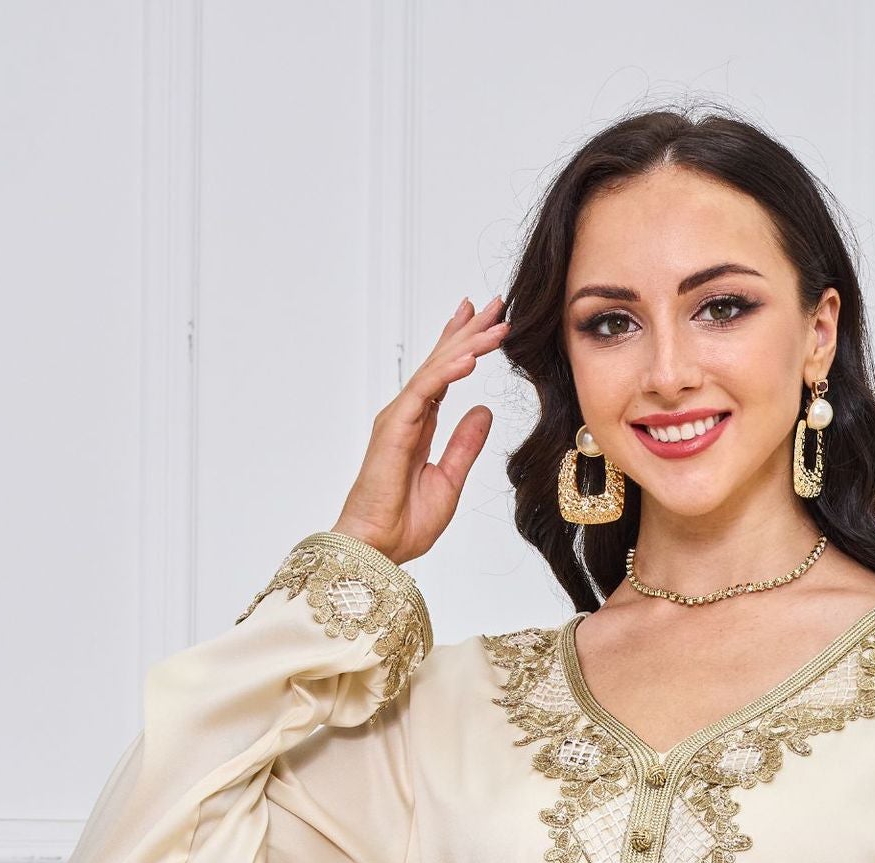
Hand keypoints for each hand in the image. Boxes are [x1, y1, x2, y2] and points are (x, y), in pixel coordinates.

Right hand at [332, 294, 509, 566]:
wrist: (379, 547)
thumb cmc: (405, 522)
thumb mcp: (450, 478)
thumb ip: (465, 443)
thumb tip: (484, 412)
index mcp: (418, 425)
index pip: (443, 375)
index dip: (463, 345)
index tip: (486, 321)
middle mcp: (406, 414)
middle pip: (440, 362)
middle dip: (468, 331)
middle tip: (495, 303)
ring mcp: (397, 418)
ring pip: (435, 370)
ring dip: (466, 344)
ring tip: (494, 323)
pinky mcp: (394, 429)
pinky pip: (424, 392)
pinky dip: (447, 372)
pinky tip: (470, 357)